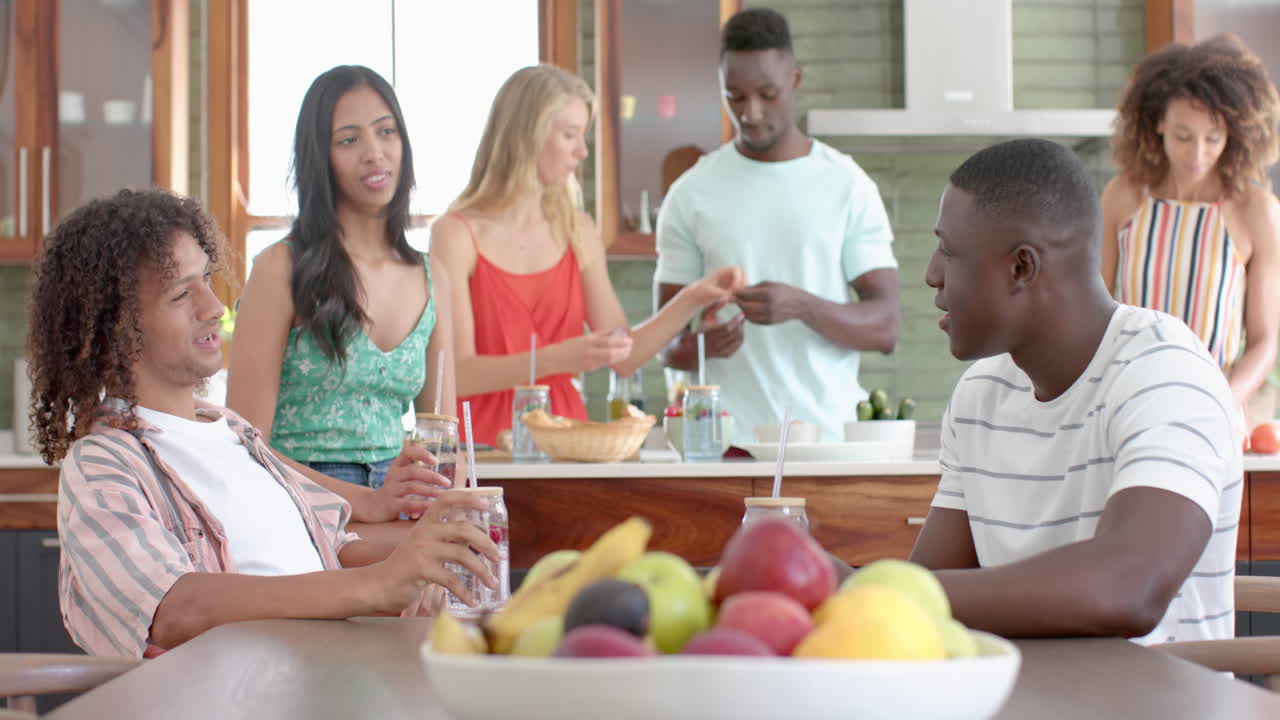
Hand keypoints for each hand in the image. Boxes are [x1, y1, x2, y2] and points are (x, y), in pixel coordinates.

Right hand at [364, 443, 454, 521]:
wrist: (372, 506)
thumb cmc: (395, 491)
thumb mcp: (403, 478)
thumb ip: (419, 474)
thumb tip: (448, 475)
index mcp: (398, 465)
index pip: (408, 452)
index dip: (422, 454)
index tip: (435, 461)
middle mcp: (393, 475)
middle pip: (413, 471)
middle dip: (432, 476)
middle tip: (447, 482)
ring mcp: (391, 489)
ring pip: (412, 487)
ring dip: (429, 490)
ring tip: (442, 495)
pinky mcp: (391, 504)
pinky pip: (408, 503)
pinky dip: (421, 504)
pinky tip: (431, 506)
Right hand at [372, 490, 500, 613]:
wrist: (379, 585)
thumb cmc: (407, 565)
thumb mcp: (426, 545)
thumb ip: (448, 539)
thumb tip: (479, 538)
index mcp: (427, 522)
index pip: (447, 499)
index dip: (468, 499)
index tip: (487, 506)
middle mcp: (425, 532)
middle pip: (464, 530)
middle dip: (486, 544)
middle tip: (498, 557)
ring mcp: (422, 550)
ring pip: (462, 555)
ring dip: (482, 570)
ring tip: (491, 582)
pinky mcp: (421, 569)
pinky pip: (451, 579)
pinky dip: (465, 591)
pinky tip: (472, 599)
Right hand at [556, 329, 633, 373]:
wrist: (555, 359)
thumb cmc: (569, 346)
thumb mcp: (583, 337)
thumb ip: (598, 335)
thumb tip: (613, 331)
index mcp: (588, 341)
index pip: (608, 340)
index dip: (621, 341)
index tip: (630, 339)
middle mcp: (589, 351)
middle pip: (611, 352)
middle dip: (624, 350)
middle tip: (631, 346)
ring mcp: (590, 361)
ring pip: (610, 360)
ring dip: (621, 356)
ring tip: (628, 352)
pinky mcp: (589, 368)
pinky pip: (604, 363)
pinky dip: (612, 360)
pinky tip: (618, 357)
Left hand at [686, 265, 746, 306]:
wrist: (698, 297)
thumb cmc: (702, 292)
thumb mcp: (710, 293)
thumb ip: (721, 293)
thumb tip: (733, 295)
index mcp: (722, 271)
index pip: (736, 269)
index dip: (738, 278)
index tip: (734, 289)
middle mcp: (728, 274)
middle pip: (743, 274)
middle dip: (743, 283)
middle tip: (738, 294)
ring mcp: (731, 280)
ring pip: (744, 281)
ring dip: (744, 289)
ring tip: (737, 298)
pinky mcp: (733, 288)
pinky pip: (742, 289)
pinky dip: (741, 294)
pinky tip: (735, 301)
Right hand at [689, 305, 744, 358]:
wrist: (695, 348)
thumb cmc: (700, 329)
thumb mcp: (705, 316)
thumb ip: (715, 306)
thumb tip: (726, 297)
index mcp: (709, 334)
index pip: (727, 328)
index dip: (735, 321)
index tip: (741, 314)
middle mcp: (715, 344)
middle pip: (734, 334)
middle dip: (740, 325)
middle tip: (742, 318)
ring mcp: (721, 351)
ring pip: (737, 340)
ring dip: (741, 331)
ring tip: (740, 324)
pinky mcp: (726, 355)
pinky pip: (738, 346)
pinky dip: (741, 338)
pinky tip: (739, 332)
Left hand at [733, 281, 807, 325]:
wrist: (799, 305)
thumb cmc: (784, 291)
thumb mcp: (770, 284)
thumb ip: (754, 288)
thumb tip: (739, 291)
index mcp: (769, 294)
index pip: (747, 294)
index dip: (738, 292)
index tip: (733, 291)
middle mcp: (769, 306)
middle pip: (745, 306)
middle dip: (738, 301)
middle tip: (736, 298)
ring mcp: (769, 316)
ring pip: (748, 314)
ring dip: (743, 309)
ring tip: (743, 303)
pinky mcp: (769, 322)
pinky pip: (753, 320)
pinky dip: (749, 315)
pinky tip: (749, 310)